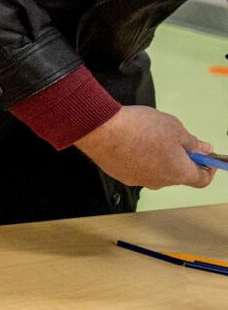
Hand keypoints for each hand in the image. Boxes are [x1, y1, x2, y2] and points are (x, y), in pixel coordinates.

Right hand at [74, 106, 212, 187]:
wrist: (102, 130)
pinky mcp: (121, 175)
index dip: (207, 168)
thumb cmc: (138, 128)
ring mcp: (139, 180)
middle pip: (178, 174)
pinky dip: (140, 159)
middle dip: (180, 158)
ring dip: (158, 158)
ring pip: (156, 171)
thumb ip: (192, 142)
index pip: (202, 179)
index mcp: (178, 172)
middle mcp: (160, 181)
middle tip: (175, 140)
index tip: (206, 158)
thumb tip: (203, 149)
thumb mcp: (174, 128)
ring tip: (149, 137)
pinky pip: (138, 169)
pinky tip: (133, 141)